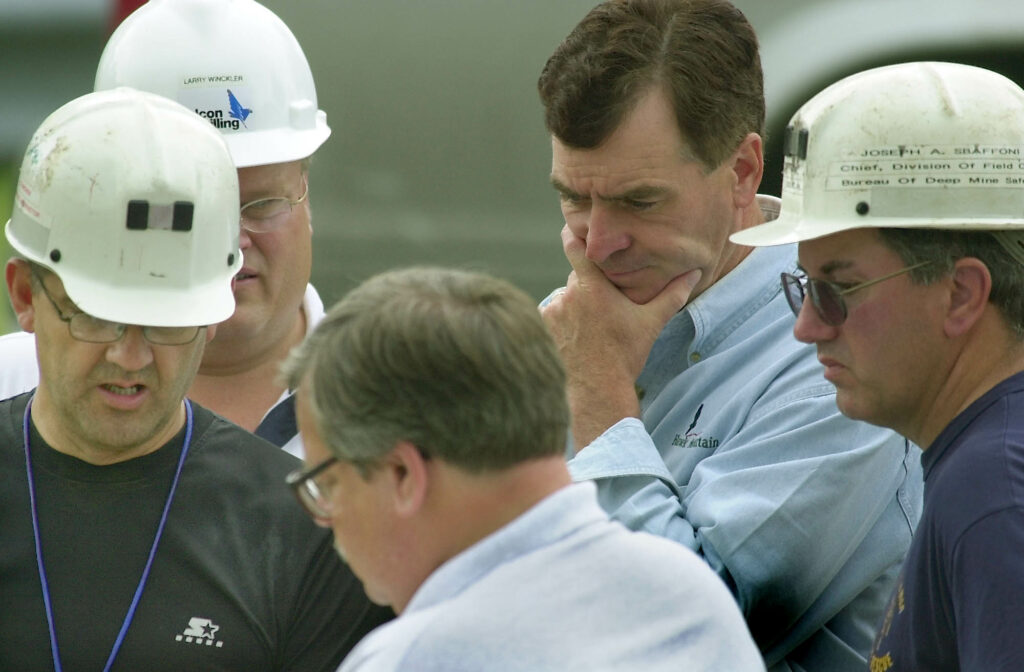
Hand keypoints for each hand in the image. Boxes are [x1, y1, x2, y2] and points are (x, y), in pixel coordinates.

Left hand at [542, 225, 700, 449]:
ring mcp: (553, 311)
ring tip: (592, 326)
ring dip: (576, 303)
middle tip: (606, 305)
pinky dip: (563, 319)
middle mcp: (568, 294)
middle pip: (578, 278)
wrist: (598, 389)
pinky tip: (578, 335)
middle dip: (590, 286)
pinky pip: (554, 313)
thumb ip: (672, 294)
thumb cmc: (626, 355)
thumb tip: (694, 273)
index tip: (574, 228)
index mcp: (593, 287)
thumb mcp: (651, 323)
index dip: (573, 234)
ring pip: (566, 296)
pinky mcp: (544, 326)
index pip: (573, 246)